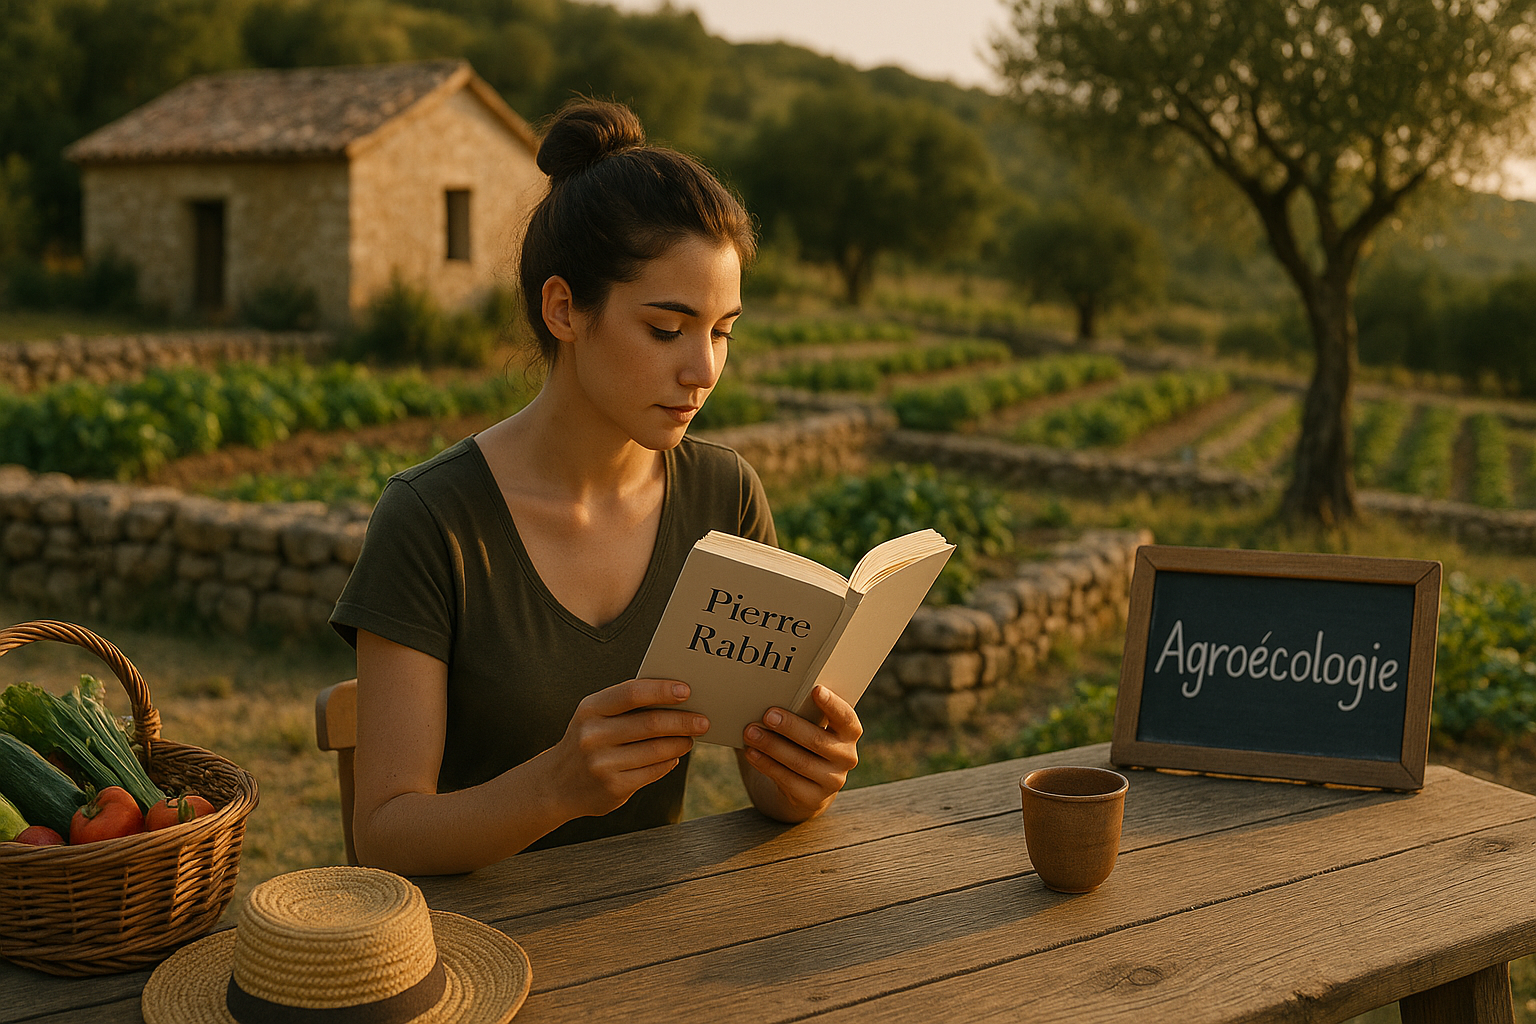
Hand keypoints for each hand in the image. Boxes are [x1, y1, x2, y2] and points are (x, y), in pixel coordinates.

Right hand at [550, 678, 709, 818]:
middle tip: (703, 720)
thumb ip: (626, 705)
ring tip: (690, 738)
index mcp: (590, 709)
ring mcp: (602, 764)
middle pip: (651, 724)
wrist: (555, 784)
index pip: (632, 693)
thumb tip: (675, 697)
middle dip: (683, 721)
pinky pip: (654, 771)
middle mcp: (593, 735)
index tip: (687, 690)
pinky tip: (674, 756)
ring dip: (681, 743)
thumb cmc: (587, 741)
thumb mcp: (595, 717)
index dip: (662, 690)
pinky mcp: (614, 787)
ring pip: (657, 750)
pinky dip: (669, 762)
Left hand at [741, 685, 861, 822]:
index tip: (815, 689)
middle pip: (817, 740)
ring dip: (772, 746)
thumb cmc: (803, 742)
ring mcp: (832, 780)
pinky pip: (787, 780)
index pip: (846, 717)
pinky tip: (751, 753)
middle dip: (790, 726)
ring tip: (750, 733)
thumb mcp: (809, 726)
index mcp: (849, 733)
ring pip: (800, 762)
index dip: (832, 704)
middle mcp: (846, 756)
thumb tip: (765, 692)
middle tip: (768, 714)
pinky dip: (766, 765)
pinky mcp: (813, 798)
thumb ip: (800, 712)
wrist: (805, 786)